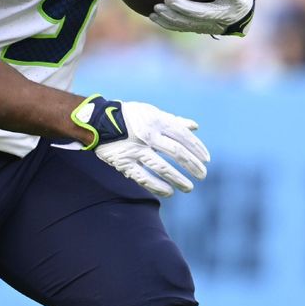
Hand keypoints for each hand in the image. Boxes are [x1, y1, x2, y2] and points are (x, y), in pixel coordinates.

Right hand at [72, 95, 209, 196]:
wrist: (98, 121)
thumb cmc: (130, 117)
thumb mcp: (151, 113)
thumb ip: (173, 121)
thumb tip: (194, 127)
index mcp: (156, 120)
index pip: (183, 136)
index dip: (197, 148)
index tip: (206, 159)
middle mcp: (147, 135)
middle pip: (177, 152)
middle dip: (193, 165)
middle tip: (202, 175)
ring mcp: (135, 149)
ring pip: (162, 167)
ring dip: (178, 179)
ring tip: (189, 187)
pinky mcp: (124, 162)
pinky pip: (143, 177)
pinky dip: (157, 186)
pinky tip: (169, 192)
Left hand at [150, 0, 254, 35]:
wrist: (239, 17)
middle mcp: (222, 14)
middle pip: (201, 13)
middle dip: (184, 7)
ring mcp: (209, 24)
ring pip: (188, 23)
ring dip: (171, 17)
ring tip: (156, 8)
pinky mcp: (198, 28)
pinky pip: (181, 27)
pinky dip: (167, 23)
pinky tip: (153, 16)